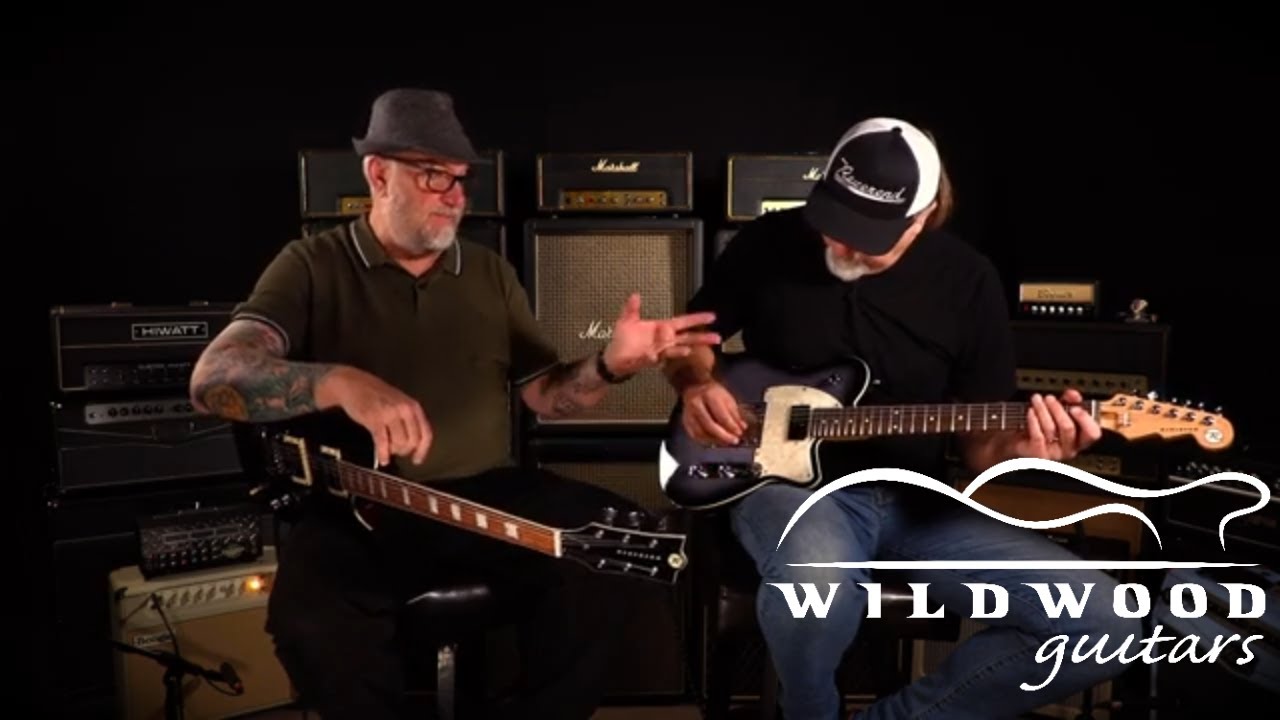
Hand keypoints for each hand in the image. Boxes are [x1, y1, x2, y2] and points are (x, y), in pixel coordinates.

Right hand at [318, 366, 432, 466]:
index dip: (423, 450)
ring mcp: (390, 414)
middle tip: (396, 451)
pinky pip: (383, 443)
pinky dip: (383, 454)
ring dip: (393, 451)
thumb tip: (415, 444)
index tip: (417, 460)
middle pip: (413, 442)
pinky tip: (382, 459)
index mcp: (413, 406)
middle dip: (404, 451)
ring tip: (387, 448)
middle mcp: (404, 409)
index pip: (426, 433)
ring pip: (399, 444)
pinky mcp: (374, 419)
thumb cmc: (376, 395)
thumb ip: (409, 420)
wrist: (353, 384)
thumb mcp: (400, 403)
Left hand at [601, 293, 719, 375]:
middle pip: (687, 338)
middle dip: (701, 338)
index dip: (697, 319)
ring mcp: (659, 351)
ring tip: (690, 349)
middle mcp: (664, 340)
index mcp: (662, 328)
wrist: (613, 357)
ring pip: (675, 350)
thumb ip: (632, 308)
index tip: (711, 317)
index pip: (683, 322)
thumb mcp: (627, 320)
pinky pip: (656, 358)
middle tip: (717, 337)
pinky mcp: (650, 360)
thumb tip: (635, 294)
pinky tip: (660, 356)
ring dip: (682, 350)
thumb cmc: (623, 340)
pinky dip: (659, 357)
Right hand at [680, 381, 746, 445]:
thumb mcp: (727, 398)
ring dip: (715, 440)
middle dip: (723, 436)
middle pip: (710, 425)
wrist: (695, 386)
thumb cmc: (713, 393)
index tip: (739, 433)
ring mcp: (689, 414)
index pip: (721, 415)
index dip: (731, 426)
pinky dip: (706, 441)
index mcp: (709, 395)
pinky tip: (715, 441)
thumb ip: (735, 414)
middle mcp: (696, 404)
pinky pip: (695, 435)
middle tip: (734, 441)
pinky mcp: (686, 421)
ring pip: (701, 433)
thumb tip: (742, 427)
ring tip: (725, 442)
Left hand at [1013, 389, 1100, 460]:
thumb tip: (1074, 394)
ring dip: (1043, 410)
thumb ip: (1069, 401)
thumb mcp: (1059, 413)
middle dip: (1058, 409)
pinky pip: (1038, 435)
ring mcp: (1055, 453)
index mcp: (1080, 439)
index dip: (1085, 419)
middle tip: (1049, 398)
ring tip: (1037, 400)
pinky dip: (1034, 420)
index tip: (1075, 407)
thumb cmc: (1043, 428)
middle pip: (1068, 427)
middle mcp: (1070, 448)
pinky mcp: (1039, 454)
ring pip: (1051, 428)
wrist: (1023, 443)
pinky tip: (1031, 411)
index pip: (1093, 433)